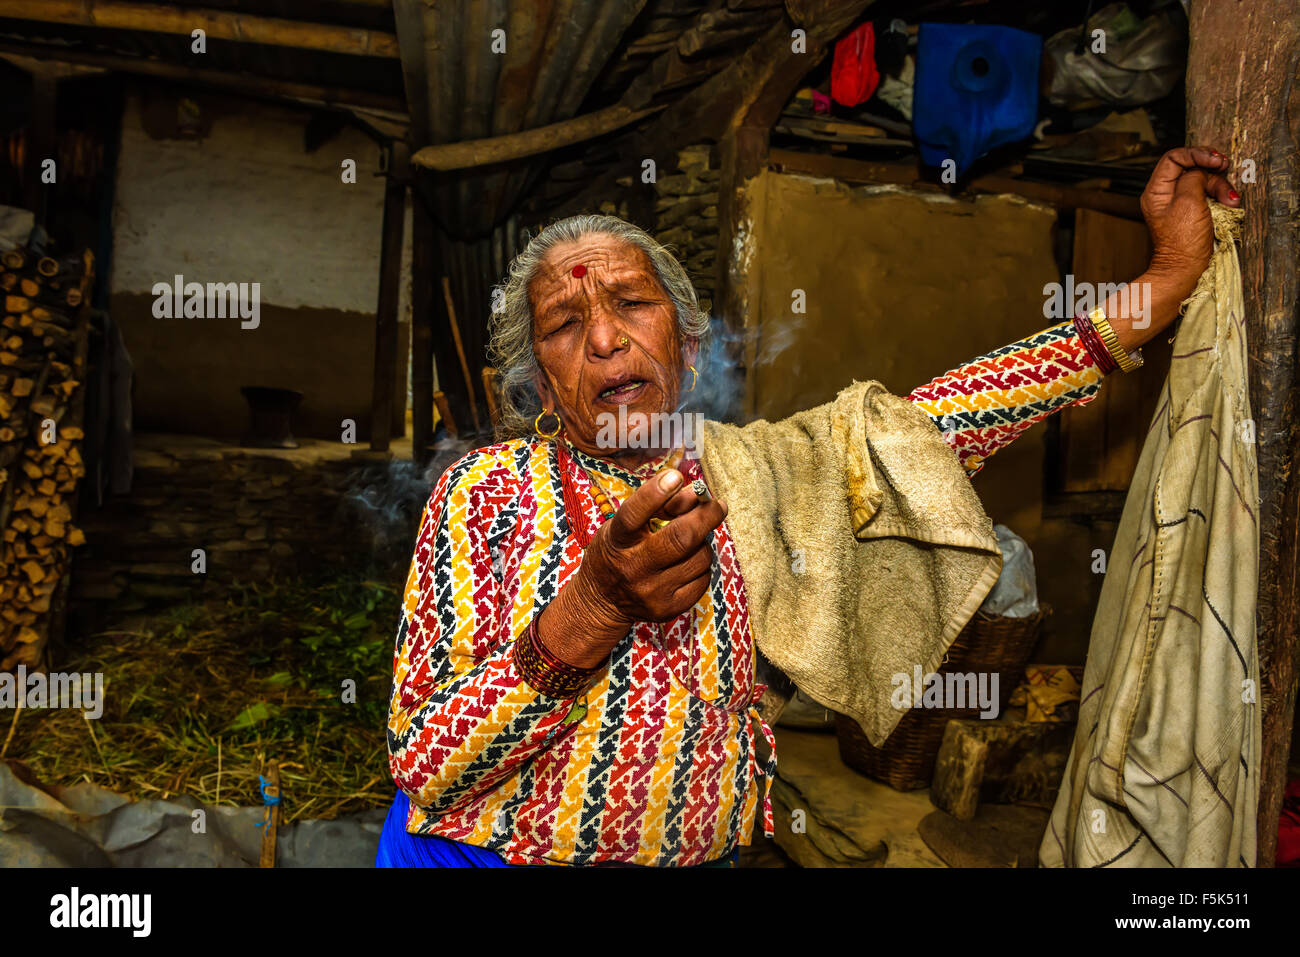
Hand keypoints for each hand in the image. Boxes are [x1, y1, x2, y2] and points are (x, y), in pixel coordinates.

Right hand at [539, 468, 725, 667]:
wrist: (601, 601)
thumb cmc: (617, 552)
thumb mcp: (623, 526)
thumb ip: (657, 507)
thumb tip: (694, 493)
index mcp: (617, 541)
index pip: (634, 514)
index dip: (656, 493)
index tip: (676, 476)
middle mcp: (633, 567)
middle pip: (680, 538)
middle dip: (706, 516)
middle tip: (718, 505)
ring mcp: (651, 591)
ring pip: (698, 558)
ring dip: (704, 542)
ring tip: (694, 539)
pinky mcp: (667, 609)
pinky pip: (702, 579)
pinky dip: (702, 565)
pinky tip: (690, 562)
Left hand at [1141, 147, 1240, 288]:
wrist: (1185, 269)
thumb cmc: (1183, 241)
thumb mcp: (1188, 202)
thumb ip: (1193, 178)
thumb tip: (1200, 169)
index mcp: (1156, 191)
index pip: (1174, 158)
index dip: (1196, 153)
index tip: (1215, 160)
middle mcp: (1166, 194)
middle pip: (1192, 167)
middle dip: (1212, 171)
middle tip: (1226, 169)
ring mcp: (1181, 202)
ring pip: (1204, 180)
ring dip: (1221, 186)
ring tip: (1231, 201)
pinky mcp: (1194, 210)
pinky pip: (1209, 194)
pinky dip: (1221, 196)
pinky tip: (1231, 203)